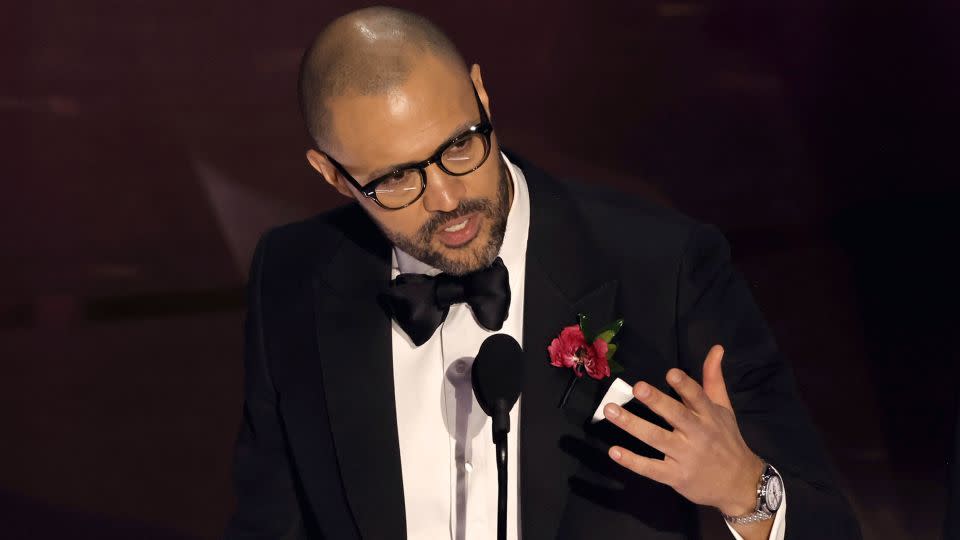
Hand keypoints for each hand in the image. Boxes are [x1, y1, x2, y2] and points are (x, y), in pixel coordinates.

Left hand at [603, 345, 763, 515]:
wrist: (740, 484)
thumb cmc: (727, 440)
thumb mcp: (724, 408)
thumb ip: (713, 378)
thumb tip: (716, 348)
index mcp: (709, 415)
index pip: (698, 397)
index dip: (685, 385)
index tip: (671, 373)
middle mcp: (698, 434)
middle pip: (676, 416)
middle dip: (657, 401)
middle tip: (637, 387)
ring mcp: (686, 457)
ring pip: (657, 439)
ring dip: (632, 425)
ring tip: (610, 411)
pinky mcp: (676, 476)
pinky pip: (651, 469)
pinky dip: (632, 461)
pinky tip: (614, 451)